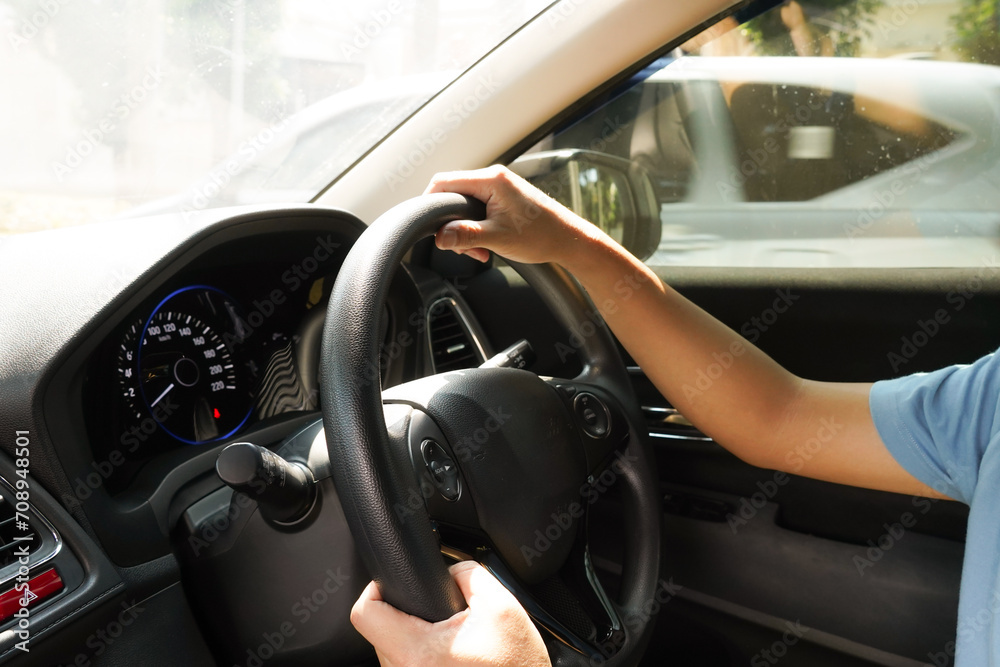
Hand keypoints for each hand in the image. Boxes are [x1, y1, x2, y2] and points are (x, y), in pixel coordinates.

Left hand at [351, 560, 550, 666]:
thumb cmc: (516, 666)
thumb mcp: (501, 606)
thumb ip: (468, 574)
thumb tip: (450, 568)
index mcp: (418, 652)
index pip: (366, 614)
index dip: (376, 589)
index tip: (391, 583)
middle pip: (377, 632)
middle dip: (403, 614)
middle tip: (435, 614)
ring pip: (390, 652)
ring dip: (411, 638)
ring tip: (445, 638)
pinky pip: (404, 666)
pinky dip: (419, 656)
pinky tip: (444, 654)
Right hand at [425, 165, 602, 265]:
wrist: (568, 240)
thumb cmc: (541, 236)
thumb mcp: (497, 238)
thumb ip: (466, 235)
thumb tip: (440, 237)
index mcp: (491, 180)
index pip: (444, 182)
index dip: (430, 203)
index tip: (427, 226)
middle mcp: (494, 178)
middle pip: (453, 195)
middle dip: (451, 223)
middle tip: (461, 247)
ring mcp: (500, 187)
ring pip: (465, 205)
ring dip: (465, 230)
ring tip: (477, 250)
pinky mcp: (504, 198)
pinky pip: (478, 209)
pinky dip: (476, 228)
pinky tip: (485, 246)